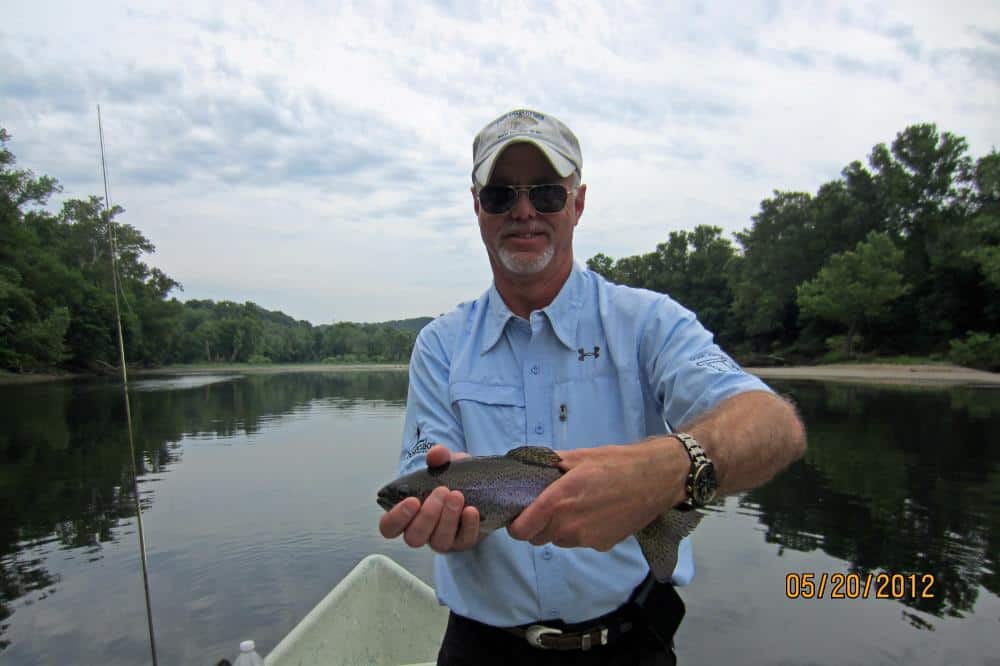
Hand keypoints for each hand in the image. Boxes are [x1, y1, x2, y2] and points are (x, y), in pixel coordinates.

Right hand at [378, 445, 481, 552]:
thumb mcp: (445, 464)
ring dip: (448, 518)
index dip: (396, 517)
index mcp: (408, 515)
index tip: (412, 500)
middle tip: (442, 491)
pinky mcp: (464, 542)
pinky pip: (464, 540)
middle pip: (413, 537)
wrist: (481, 487)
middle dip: (427, 515)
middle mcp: (422, 531)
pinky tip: (471, 510)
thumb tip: (436, 453)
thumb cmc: (452, 479)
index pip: (389, 526)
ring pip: (438, 542)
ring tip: (457, 496)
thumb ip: (437, 456)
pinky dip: (468, 525)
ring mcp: (443, 540)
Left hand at [507, 439, 688, 549]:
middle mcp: (568, 526)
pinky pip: (579, 542)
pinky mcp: (602, 545)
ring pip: (558, 540)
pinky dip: (580, 531)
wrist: (655, 479)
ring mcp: (585, 539)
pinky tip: (594, 513)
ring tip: (576, 506)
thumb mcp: (578, 457)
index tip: (521, 513)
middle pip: (537, 538)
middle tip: (548, 505)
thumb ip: (549, 465)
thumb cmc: (616, 463)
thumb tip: (530, 466)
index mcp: (557, 502)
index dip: (516, 523)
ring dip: (559, 528)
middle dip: (537, 524)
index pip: (520, 531)